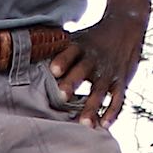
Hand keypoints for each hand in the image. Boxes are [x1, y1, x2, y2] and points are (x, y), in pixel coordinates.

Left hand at [52, 4, 149, 127]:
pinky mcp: (121, 81)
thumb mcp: (77, 38)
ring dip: (92, 107)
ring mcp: (109, 71)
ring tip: (84, 124)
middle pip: (82, 71)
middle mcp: (94, 59)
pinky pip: (118, 98)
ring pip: (100, 91)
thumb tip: (26, 61)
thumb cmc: (93, 38)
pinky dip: (112, 112)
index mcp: (81, 46)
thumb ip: (57, 50)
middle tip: (61, 97)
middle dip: (72, 83)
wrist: (126, 27)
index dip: (62, 61)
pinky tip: (104, 125)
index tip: (53, 71)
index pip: (70, 52)